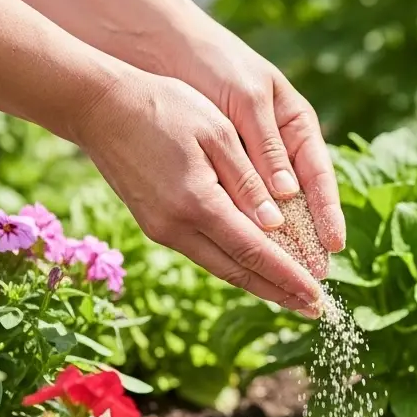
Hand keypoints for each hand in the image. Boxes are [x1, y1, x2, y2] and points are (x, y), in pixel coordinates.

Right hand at [74, 68, 323, 316]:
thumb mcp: (217, 133)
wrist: (98, 107)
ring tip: (292, 295)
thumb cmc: (164, 108)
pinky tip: (257, 268)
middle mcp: (178, 227)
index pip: (256, 253)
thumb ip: (248, 179)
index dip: (290, 278)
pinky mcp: (155, 225)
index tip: (318, 297)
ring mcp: (163, 230)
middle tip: (315, 309)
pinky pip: (205, 254)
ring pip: (221, 267)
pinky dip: (236, 265)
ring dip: (259, 284)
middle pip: (240, 272)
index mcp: (199, 203)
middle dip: (280, 293)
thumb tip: (276, 224)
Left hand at [165, 24, 344, 255]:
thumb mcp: (245, 101)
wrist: (165, 47)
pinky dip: (249, 224)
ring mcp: (256, 155)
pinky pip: (244, 200)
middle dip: (309, 235)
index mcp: (297, 123)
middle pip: (302, 198)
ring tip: (289, 273)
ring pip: (274, 204)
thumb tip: (286, 197)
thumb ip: (265, 146)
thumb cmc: (214, 65)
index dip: (328, 211)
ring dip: (282, 238)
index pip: (320, 174)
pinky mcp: (227, 162)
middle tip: (317, 273)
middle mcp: (282, 144)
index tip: (334, 244)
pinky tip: (251, 249)